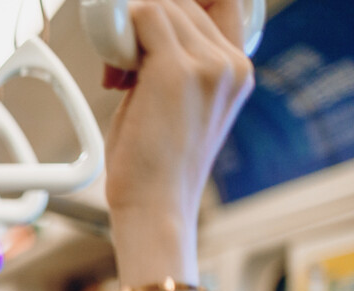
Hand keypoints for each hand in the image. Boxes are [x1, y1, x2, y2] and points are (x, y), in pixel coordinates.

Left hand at [103, 0, 255, 282]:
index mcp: (239, 71)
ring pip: (162, 7)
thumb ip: (174, 64)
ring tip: (119, 79)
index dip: (179, 12)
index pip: (219, 4)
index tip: (148, 35)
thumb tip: (140, 34)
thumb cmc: (157, 167)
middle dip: (147, 25)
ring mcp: (207, 64)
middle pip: (183, 5)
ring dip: (130, 33)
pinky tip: (114, 74)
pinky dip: (119, 33)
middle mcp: (231, 63)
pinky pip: (143, 15)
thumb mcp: (180, 106)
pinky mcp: (174, 70)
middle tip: (122, 70)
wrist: (156, 206)